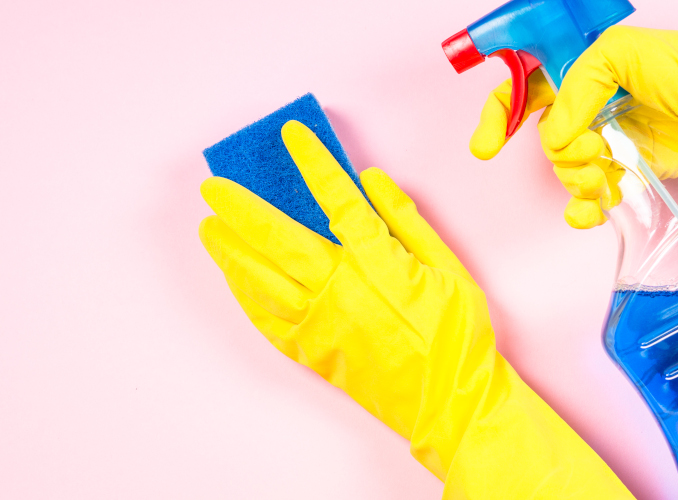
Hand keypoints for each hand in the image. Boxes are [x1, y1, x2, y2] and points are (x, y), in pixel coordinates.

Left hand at [199, 120, 632, 497]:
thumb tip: (372, 180)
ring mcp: (321, 325)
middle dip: (242, 209)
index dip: (313, 163)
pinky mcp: (313, 352)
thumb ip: (408, 221)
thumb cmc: (457, 335)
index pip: (337, 200)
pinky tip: (235, 279)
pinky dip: (246, 296)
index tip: (292, 135)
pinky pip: (268, 320)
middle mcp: (341, 292)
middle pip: (279, 240)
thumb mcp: (448, 268)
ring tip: (209, 228)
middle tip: (214, 187)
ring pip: (262, 281)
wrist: (450, 402)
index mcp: (378, 265)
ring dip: (231, 251)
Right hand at [471, 26, 677, 254]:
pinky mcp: (667, 165)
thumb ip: (604, 77)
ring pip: (579, 153)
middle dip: (540, 140)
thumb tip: (560, 126)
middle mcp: (637, 90)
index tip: (491, 137)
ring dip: (570, 177)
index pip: (554, 67)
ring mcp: (651, 129)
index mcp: (634, 57)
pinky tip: (594, 212)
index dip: (514, 97)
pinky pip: (611, 180)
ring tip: (591, 196)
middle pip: (558, 111)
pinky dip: (591, 198)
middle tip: (537, 162)